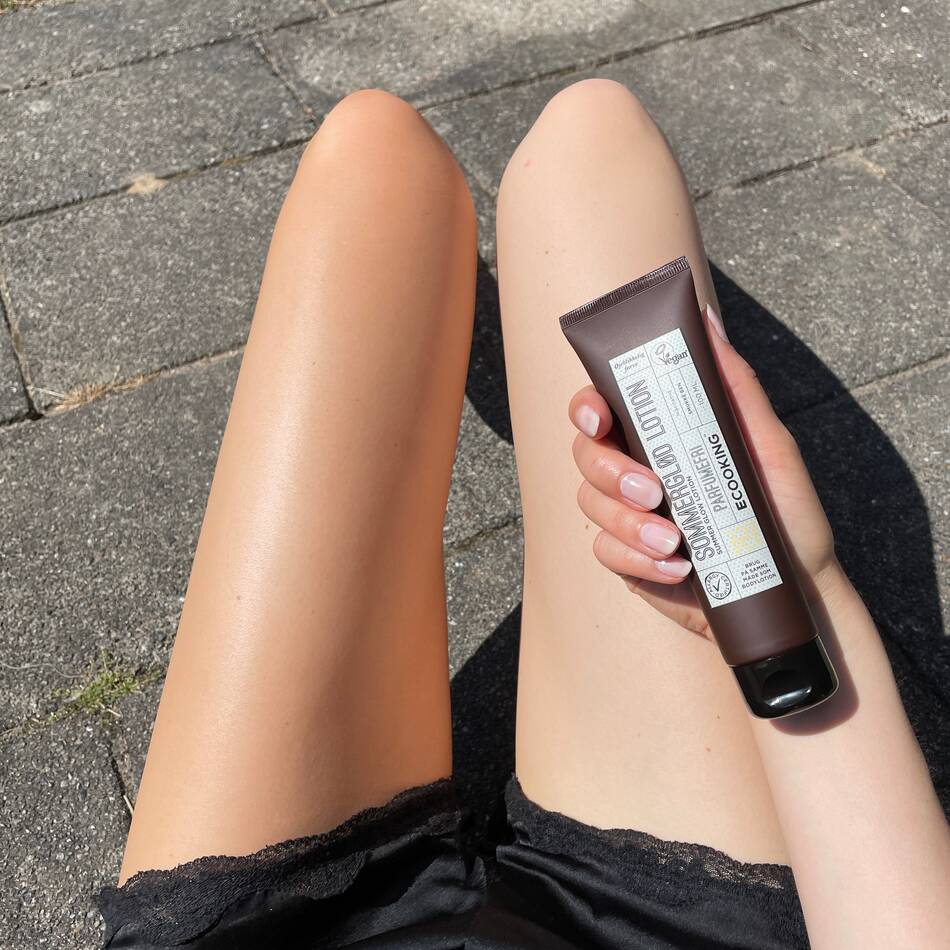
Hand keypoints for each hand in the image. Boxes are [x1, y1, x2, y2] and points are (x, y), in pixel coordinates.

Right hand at [569, 304, 841, 637]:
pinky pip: (605, 552)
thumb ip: (735, 386)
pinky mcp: (629, 559)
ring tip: (675, 539)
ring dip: (628, 523)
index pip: (603, 408)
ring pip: (589, 503)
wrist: (794, 588)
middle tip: (654, 491)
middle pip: (585, 454)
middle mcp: (637, 469)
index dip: (587, 406)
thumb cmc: (785, 512)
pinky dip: (638, 559)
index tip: (600, 417)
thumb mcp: (767, 443)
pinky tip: (678, 568)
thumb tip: (707, 321)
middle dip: (610, 471)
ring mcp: (628, 516)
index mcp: (661, 435)